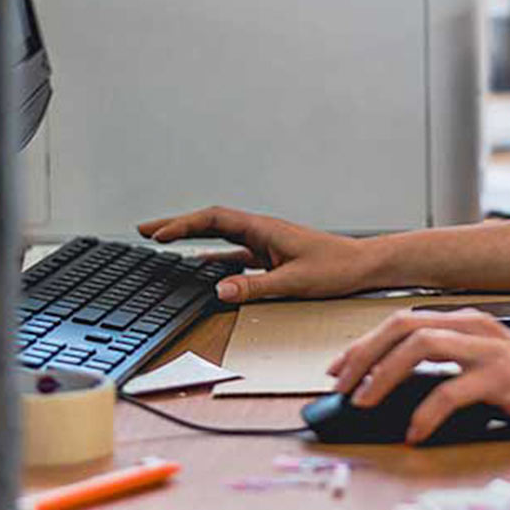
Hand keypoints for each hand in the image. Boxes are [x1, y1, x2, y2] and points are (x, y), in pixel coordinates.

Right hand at [137, 206, 375, 303]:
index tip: (158, 234)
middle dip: (177, 225)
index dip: (184, 225)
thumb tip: (219, 290)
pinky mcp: (271, 257)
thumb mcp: (294, 282)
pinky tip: (199, 265)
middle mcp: (262, 232)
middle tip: (145, 231)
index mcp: (264, 229)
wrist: (364, 265)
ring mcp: (265, 244)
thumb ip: (255, 287)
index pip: (215, 220)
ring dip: (192, 239)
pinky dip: (213, 257)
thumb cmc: (337, 268)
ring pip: (220, 237)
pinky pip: (234, 254)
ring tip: (162, 242)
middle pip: (211, 223)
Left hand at [326, 309, 509, 442]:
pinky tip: (414, 432)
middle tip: (339, 387)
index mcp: (468, 322)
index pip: (403, 321)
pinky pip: (452, 391)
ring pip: (420, 347)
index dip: (365, 343)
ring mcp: (489, 350)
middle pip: (403, 326)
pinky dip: (425, 413)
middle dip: (363, 355)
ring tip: (364, 403)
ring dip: (383, 375)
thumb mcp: (486, 367)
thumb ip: (449, 367)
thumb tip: (396, 389)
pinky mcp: (503, 378)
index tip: (339, 369)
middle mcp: (474, 328)